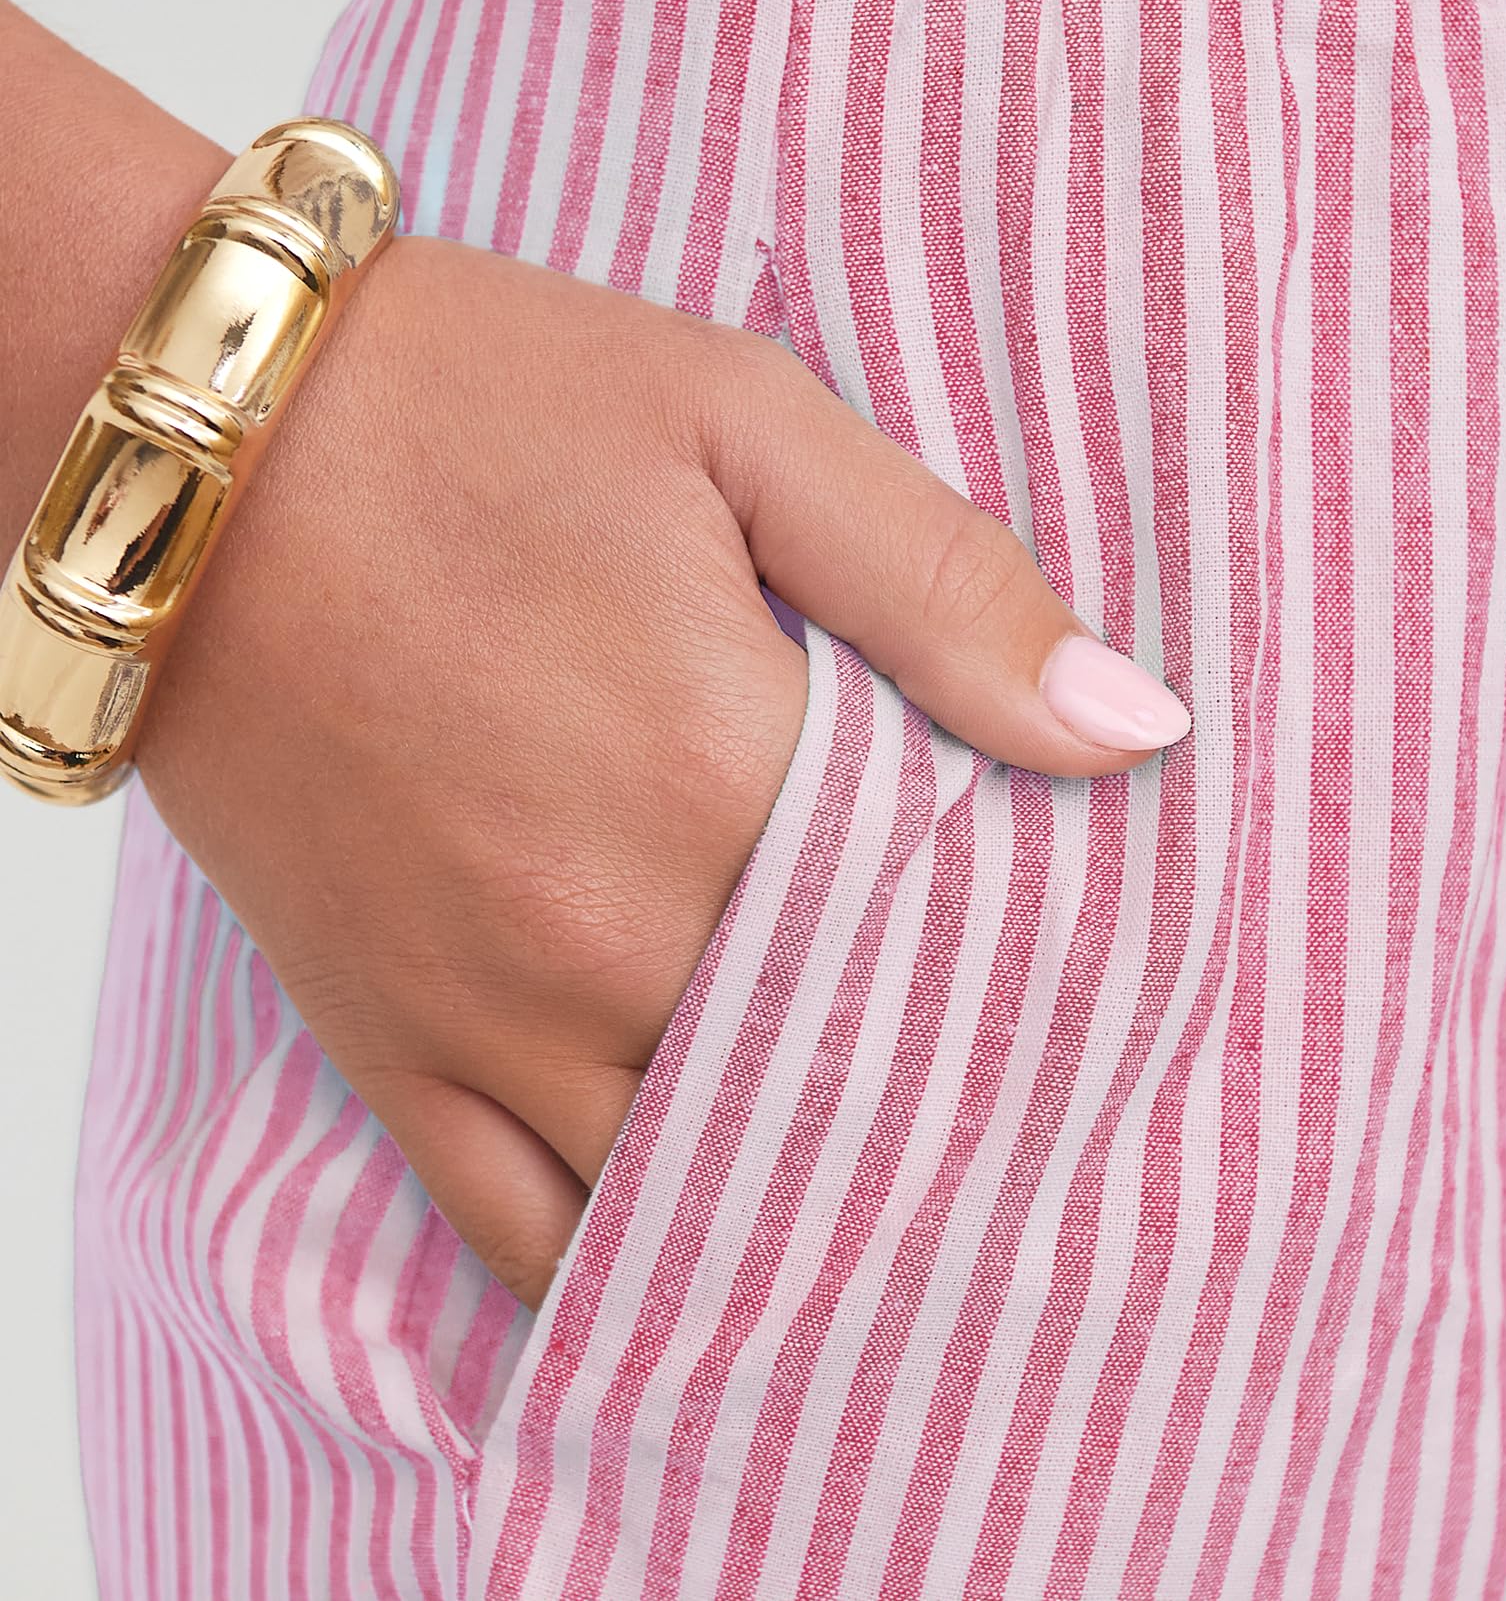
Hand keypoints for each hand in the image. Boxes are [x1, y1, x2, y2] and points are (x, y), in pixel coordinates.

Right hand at [134, 233, 1189, 1309]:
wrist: (197, 452)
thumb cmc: (474, 403)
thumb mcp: (740, 422)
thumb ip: (943, 585)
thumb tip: (1135, 732)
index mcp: (725, 771)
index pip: (952, 943)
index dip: (1044, 974)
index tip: (1110, 996)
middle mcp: (610, 931)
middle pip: (842, 1090)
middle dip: (945, 1106)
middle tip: (1039, 1120)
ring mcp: (482, 1010)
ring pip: (690, 1192)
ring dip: (803, 1205)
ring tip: (903, 1206)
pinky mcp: (379, 1034)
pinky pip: (511, 1229)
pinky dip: (617, 1271)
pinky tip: (699, 1276)